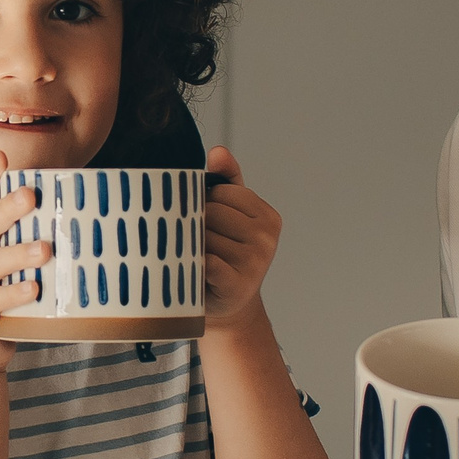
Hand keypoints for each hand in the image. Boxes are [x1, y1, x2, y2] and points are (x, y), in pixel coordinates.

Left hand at [201, 146, 281, 331]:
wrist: (224, 308)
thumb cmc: (222, 255)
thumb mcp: (228, 217)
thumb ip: (225, 182)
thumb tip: (218, 151)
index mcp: (268, 216)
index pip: (222, 192)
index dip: (204, 204)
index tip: (203, 221)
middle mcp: (267, 237)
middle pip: (212, 211)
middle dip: (196, 224)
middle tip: (196, 243)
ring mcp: (256, 262)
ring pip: (204, 235)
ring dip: (191, 245)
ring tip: (195, 259)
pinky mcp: (238, 284)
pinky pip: (206, 261)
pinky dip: (195, 264)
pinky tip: (196, 271)